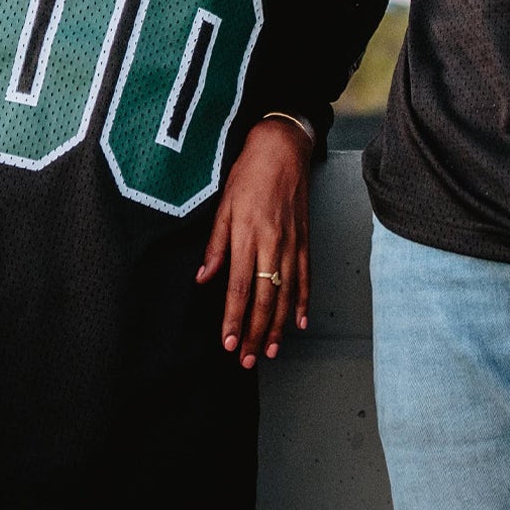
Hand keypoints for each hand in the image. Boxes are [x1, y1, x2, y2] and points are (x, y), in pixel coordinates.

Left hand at [196, 117, 310, 367]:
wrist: (283, 149)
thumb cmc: (248, 173)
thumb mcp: (223, 204)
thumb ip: (215, 244)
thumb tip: (204, 278)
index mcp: (247, 234)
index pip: (240, 287)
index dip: (234, 319)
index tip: (229, 343)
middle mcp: (272, 243)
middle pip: (265, 298)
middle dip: (256, 333)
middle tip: (248, 360)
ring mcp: (292, 243)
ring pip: (287, 294)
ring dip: (279, 326)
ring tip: (272, 351)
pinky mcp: (305, 240)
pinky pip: (305, 277)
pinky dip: (303, 302)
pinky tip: (299, 322)